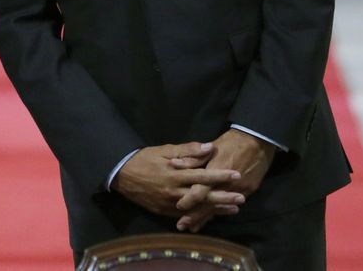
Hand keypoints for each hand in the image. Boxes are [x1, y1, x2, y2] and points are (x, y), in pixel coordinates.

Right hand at [111, 142, 244, 218]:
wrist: (121, 174)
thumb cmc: (144, 158)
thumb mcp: (164, 150)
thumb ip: (188, 150)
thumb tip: (209, 147)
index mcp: (175, 174)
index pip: (202, 176)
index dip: (220, 175)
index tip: (236, 174)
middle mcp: (174, 191)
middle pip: (203, 196)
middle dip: (224, 198)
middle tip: (242, 198)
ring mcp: (169, 204)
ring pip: (197, 208)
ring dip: (216, 209)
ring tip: (233, 209)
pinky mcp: (163, 211)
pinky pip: (185, 215)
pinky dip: (199, 216)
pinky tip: (211, 215)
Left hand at [176, 129, 275, 231]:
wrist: (258, 140)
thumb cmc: (230, 142)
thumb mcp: (211, 147)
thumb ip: (194, 157)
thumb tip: (174, 163)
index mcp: (216, 169)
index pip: (201, 189)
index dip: (189, 199)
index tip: (178, 206)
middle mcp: (228, 183)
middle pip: (209, 203)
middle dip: (195, 215)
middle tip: (181, 225)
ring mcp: (240, 188)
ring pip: (220, 207)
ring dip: (206, 218)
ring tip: (193, 227)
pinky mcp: (249, 190)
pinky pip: (231, 204)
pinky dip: (220, 212)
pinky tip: (211, 218)